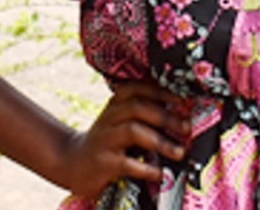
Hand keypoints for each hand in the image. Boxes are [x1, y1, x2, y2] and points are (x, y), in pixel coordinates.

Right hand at [55, 81, 191, 197]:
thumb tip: (182, 110)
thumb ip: (144, 112)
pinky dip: (146, 168)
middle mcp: (109, 118)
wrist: (72, 163)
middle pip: (138, 108)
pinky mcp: (103, 162)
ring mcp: (104, 139)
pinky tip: (160, 172)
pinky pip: (127, 163)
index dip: (160, 91)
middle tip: (187, 127)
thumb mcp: (121, 120)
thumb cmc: (107, 140)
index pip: (136, 88)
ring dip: (160, 141)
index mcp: (115, 105)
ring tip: (179, 152)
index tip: (182, 98)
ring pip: (133, 131)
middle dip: (166, 117)